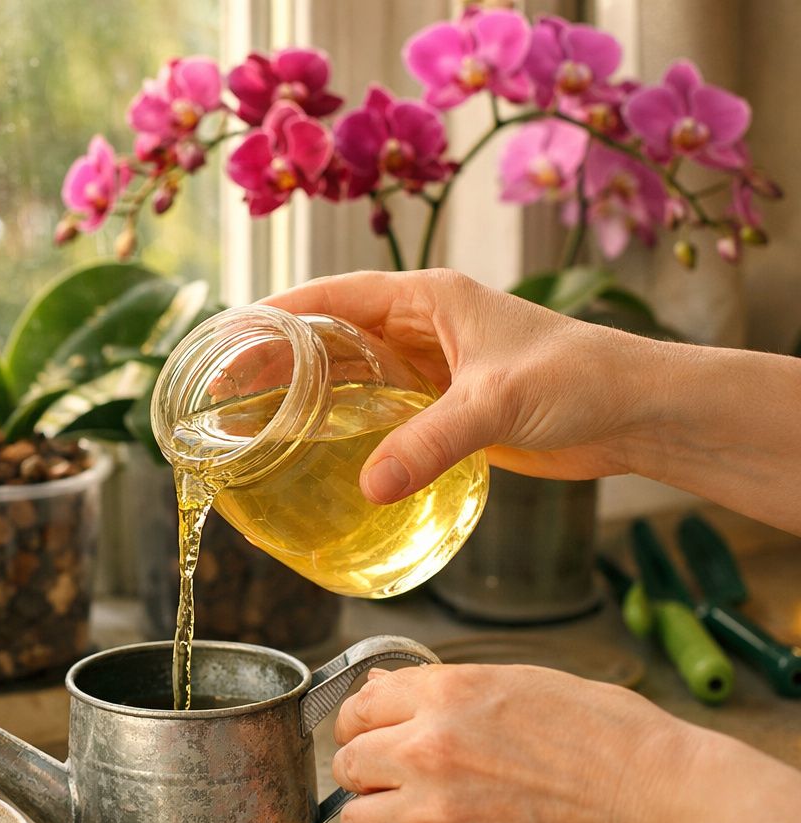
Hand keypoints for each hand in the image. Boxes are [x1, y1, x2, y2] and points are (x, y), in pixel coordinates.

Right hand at [262, 269, 662, 503]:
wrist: (638, 413)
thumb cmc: (582, 379)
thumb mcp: (498, 404)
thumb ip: (431, 442)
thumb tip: (370, 485)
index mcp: (428, 299)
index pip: (332, 296)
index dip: (276, 313)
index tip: (228, 337)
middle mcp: (422, 327)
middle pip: (330, 336)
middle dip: (277, 359)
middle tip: (225, 391)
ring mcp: (432, 368)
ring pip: (350, 375)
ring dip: (304, 393)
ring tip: (251, 420)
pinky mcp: (446, 407)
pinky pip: (378, 411)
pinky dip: (343, 424)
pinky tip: (313, 449)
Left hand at [330, 663, 699, 822]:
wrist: (664, 812)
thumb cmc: (613, 744)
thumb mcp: (524, 686)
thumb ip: (443, 690)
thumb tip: (381, 686)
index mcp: (446, 695)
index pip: (358, 705)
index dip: (364, 723)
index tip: (373, 736)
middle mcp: (427, 750)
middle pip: (346, 762)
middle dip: (368, 770)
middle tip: (399, 779)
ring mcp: (435, 815)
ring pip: (356, 819)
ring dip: (381, 816)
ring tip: (421, 816)